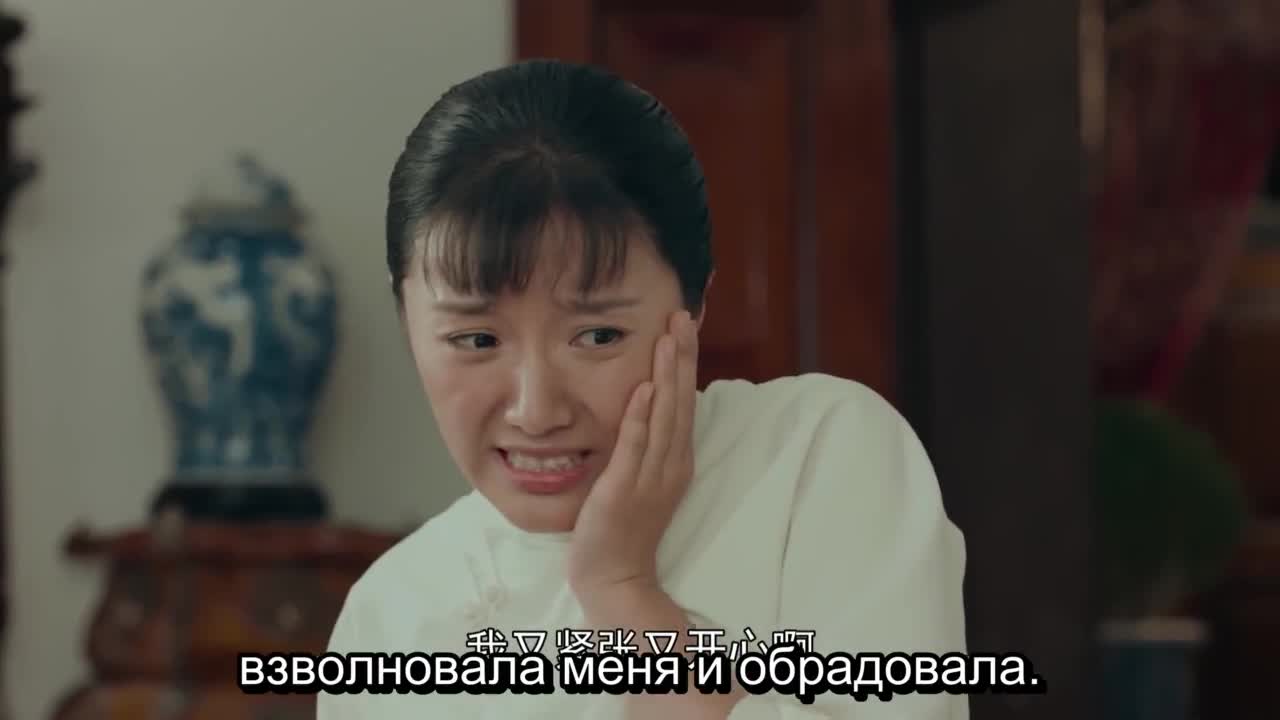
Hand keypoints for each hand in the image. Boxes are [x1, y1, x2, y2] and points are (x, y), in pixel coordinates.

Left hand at [568, 309, 698, 602]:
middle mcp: (670, 465)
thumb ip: (646, 443)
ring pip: (663, 418)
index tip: (684, 326)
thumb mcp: (642, 478)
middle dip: (682, 357)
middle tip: (682, 315)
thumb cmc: (623, 528)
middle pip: (681, 401)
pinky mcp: (623, 490)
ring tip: (669, 337)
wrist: (614, 577)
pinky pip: (634, 447)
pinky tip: (642, 387)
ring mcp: (650, 478)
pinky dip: (639, 417)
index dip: (685, 363)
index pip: (684, 401)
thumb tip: (647, 402)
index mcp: (677, 460)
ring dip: (666, 376)